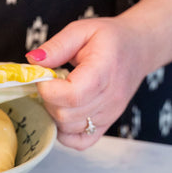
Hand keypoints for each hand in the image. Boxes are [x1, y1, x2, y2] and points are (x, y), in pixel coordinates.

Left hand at [26, 15, 151, 149]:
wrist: (138, 49)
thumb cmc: (110, 40)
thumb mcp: (82, 30)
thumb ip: (57, 46)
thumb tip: (33, 61)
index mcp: (104, 72)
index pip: (71, 96)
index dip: (48, 89)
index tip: (44, 77)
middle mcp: (109, 99)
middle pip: (65, 115)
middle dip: (48, 100)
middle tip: (51, 84)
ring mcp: (108, 115)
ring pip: (68, 128)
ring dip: (54, 114)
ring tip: (59, 94)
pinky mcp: (105, 126)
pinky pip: (79, 142)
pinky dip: (65, 132)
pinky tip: (64, 112)